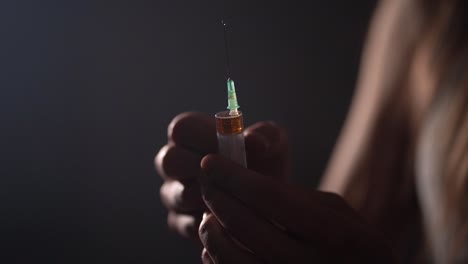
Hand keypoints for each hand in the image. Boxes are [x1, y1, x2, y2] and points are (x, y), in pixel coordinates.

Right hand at [155, 112, 289, 240]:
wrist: (270, 201)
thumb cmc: (266, 162)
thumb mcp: (273, 143)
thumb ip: (265, 135)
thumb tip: (254, 141)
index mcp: (191, 133)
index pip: (182, 129)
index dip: (205, 139)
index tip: (232, 150)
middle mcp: (173, 160)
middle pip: (170, 160)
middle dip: (204, 169)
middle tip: (232, 177)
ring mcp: (172, 192)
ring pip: (178, 194)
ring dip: (211, 197)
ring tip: (237, 197)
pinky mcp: (177, 221)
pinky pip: (186, 223)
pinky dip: (212, 223)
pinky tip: (233, 218)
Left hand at [198, 155, 396, 263]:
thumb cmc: (350, 241)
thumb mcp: (336, 211)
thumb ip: (295, 195)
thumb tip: (243, 181)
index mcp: (330, 231)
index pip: (269, 196)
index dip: (233, 176)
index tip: (210, 161)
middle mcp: (308, 263)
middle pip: (244, 224)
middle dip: (216, 196)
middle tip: (206, 181)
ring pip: (230, 257)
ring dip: (210, 230)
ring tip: (208, 213)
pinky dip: (215, 257)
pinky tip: (216, 241)